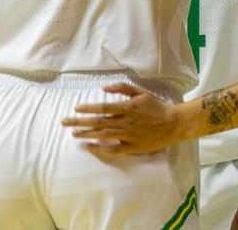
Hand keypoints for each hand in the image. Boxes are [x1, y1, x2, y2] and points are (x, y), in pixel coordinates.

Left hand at [61, 84, 187, 155]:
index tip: (76, 108)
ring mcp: (127, 136)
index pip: (102, 107)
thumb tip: (105, 88)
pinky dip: (100, 149)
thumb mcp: (141, 92)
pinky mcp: (131, 148)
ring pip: (102, 136)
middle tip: (64, 122)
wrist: (173, 124)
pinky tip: (89, 147)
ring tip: (73, 134)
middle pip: (98, 122)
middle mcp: (125, 122)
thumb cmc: (157, 107)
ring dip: (86, 134)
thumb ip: (123, 88)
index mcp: (127, 107)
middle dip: (79, 122)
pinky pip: (112, 150)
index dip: (88, 108)